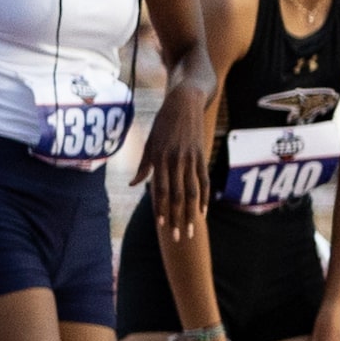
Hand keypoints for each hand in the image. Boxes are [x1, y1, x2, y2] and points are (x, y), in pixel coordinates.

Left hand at [135, 82, 211, 240]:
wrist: (183, 102)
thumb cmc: (162, 124)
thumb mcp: (149, 142)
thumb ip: (144, 165)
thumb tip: (135, 184)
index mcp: (159, 158)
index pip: (160, 190)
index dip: (161, 208)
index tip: (161, 225)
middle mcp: (175, 160)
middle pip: (177, 196)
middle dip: (177, 218)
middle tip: (178, 237)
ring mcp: (190, 159)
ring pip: (191, 192)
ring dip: (191, 214)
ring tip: (192, 230)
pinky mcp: (201, 156)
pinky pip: (204, 181)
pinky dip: (204, 197)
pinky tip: (203, 212)